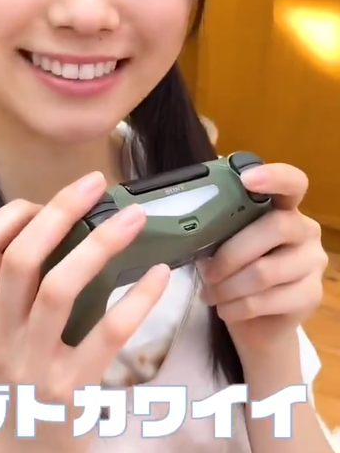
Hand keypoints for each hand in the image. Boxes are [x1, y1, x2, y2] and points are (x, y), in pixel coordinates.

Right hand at [0, 171, 169, 452]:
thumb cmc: (21, 383)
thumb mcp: (4, 335)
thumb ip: (20, 290)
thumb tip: (67, 226)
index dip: (12, 214)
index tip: (46, 201)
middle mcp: (1, 333)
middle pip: (22, 258)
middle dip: (60, 211)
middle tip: (96, 183)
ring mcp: (33, 363)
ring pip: (58, 289)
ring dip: (99, 246)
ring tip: (134, 219)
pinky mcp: (70, 389)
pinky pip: (106, 335)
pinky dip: (136, 301)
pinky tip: (159, 276)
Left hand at [198, 163, 327, 357]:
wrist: (259, 322)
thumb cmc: (237, 271)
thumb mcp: (224, 243)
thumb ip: (216, 227)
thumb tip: (185, 224)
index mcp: (284, 208)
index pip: (292, 182)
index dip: (274, 176)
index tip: (246, 178)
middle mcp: (306, 230)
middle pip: (275, 228)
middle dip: (232, 253)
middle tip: (206, 271)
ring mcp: (313, 264)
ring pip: (265, 271)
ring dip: (228, 286)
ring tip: (210, 294)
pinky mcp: (311, 296)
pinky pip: (266, 300)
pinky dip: (236, 307)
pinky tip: (224, 309)